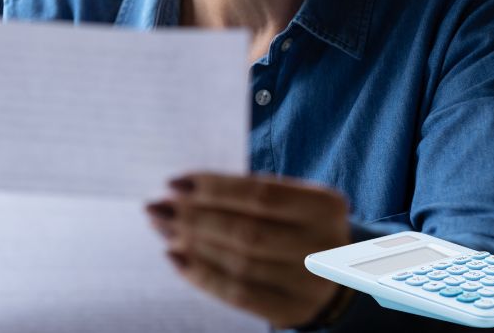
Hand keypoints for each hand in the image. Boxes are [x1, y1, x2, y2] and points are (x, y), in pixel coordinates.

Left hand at [144, 172, 353, 328]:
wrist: (337, 272)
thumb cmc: (296, 224)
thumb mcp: (290, 201)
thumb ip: (246, 196)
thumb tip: (180, 192)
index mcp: (325, 205)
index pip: (260, 193)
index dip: (213, 188)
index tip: (173, 182)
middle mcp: (323, 245)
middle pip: (246, 231)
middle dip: (194, 218)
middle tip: (156, 207)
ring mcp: (310, 283)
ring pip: (239, 264)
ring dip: (193, 245)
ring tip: (163, 230)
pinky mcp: (293, 310)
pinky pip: (239, 294)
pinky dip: (202, 276)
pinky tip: (176, 259)